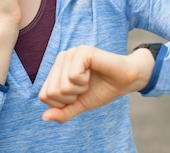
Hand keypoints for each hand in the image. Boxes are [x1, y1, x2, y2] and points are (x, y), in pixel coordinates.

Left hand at [38, 46, 154, 122]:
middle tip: (85, 87)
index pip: (44, 96)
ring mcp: (71, 53)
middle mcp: (61, 58)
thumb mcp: (79, 105)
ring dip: (79, 90)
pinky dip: (84, 82)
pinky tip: (93, 73)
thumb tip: (44, 118)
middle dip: (70, 98)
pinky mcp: (82, 52)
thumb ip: (62, 112)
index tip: (78, 94)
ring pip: (62, 86)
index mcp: (57, 69)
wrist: (125, 82)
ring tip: (89, 80)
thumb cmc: (102, 89)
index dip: (62, 103)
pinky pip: (73, 76)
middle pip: (52, 92)